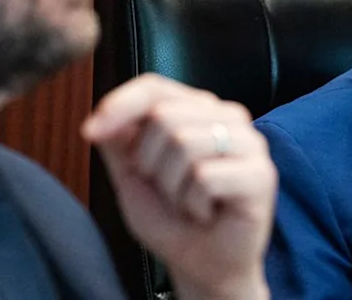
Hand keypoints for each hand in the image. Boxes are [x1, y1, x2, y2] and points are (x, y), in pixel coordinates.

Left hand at [82, 74, 275, 299]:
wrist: (201, 265)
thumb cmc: (171, 219)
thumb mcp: (131, 175)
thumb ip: (118, 140)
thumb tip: (100, 116)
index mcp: (197, 108)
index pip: (154, 87)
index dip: (119, 104)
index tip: (90, 132)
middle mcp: (227, 116)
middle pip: (164, 116)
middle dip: (150, 163)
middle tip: (168, 189)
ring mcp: (249, 142)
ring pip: (184, 143)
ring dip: (172, 187)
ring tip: (188, 201)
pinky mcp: (261, 174)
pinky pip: (205, 176)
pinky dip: (194, 204)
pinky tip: (206, 212)